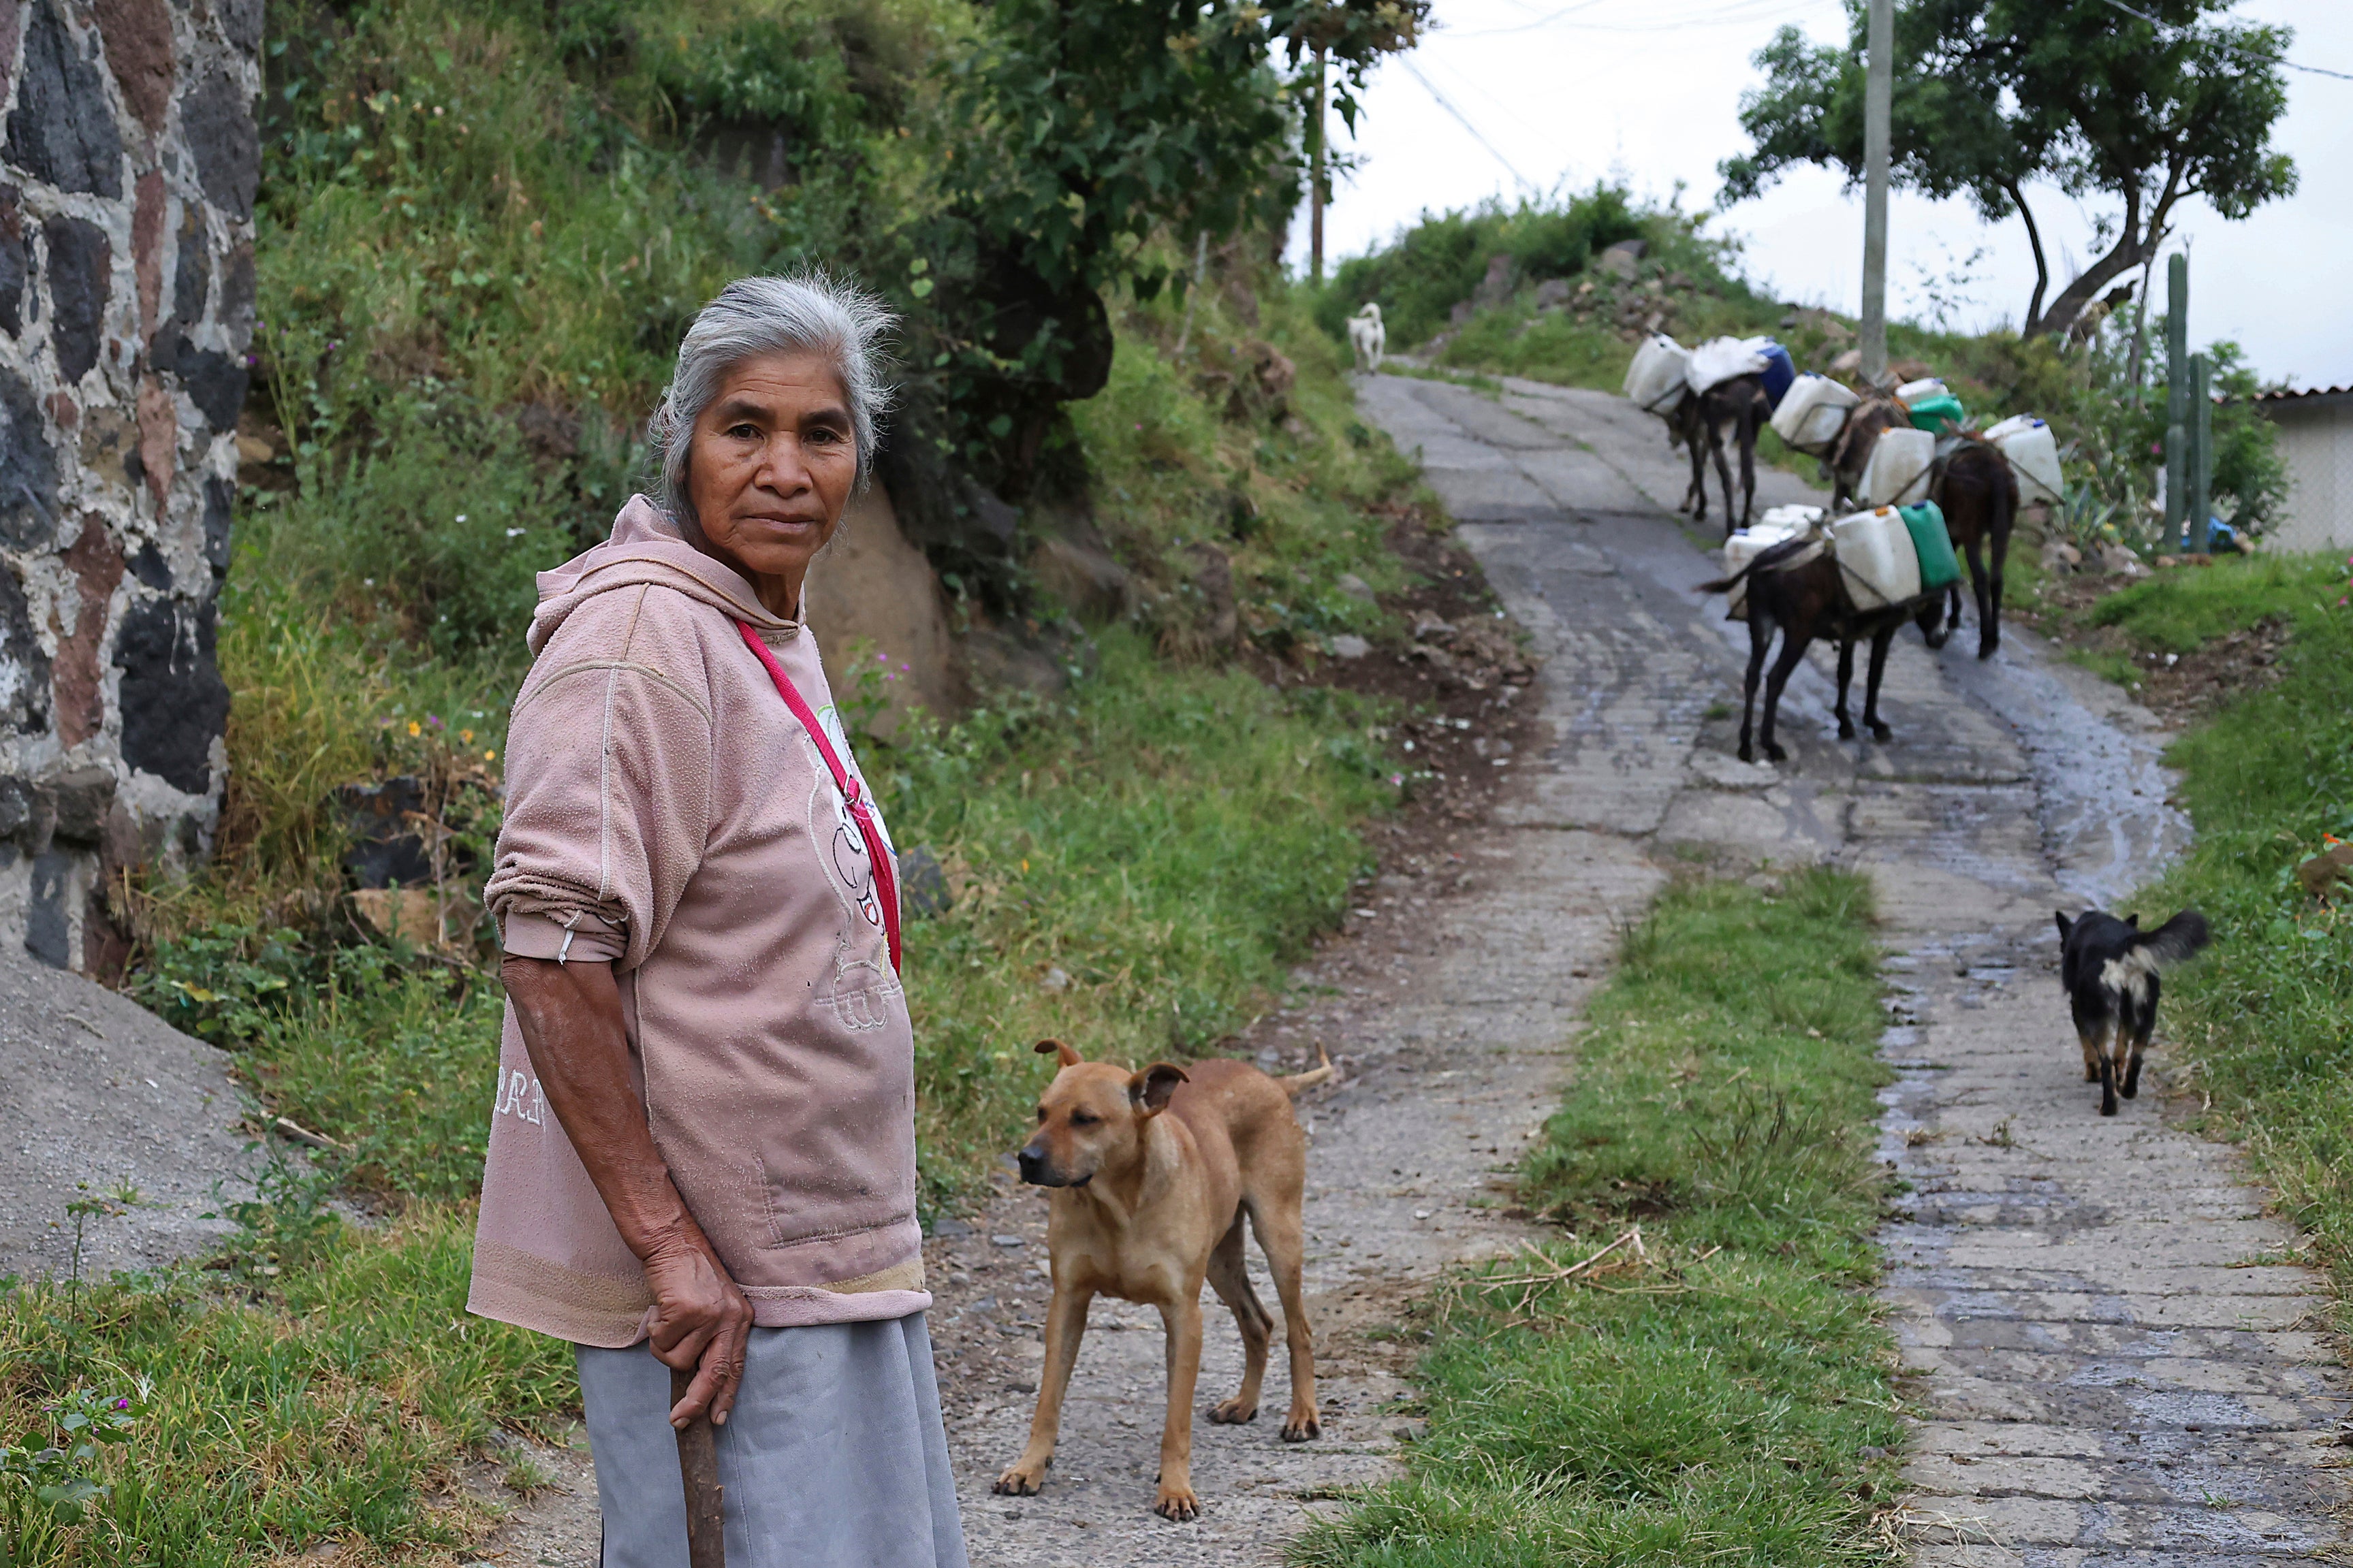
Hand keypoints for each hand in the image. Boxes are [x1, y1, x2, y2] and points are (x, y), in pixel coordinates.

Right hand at [642, 1230, 753, 1428]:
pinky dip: (654, 1331)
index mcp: (740, 1319)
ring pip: (678, 1360)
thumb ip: (712, 1337)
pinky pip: (661, 1342)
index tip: (718, 1419)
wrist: (674, 1241)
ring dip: (664, 1347)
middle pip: (715, 1374)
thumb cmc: (690, 1274)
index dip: (726, 1395)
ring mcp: (709, 1315)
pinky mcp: (686, 1311)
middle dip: (696, 1402)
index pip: (736, 1366)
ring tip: (665, 1321)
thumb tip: (696, 1378)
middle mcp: (730, 1319)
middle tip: (678, 1420)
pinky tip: (659, 1311)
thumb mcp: (714, 1304)